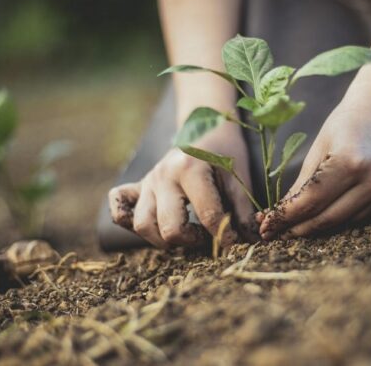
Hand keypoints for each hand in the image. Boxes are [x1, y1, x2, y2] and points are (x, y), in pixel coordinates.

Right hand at [109, 123, 255, 248]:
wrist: (205, 127)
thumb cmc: (225, 152)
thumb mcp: (239, 176)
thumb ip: (242, 209)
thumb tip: (250, 241)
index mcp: (190, 169)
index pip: (207, 216)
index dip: (224, 236)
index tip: (233, 242)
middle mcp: (163, 175)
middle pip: (169, 228)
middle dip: (192, 241)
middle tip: (207, 237)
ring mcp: (148, 181)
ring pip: (142, 225)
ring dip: (163, 239)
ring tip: (185, 234)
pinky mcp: (138, 186)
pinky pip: (119, 209)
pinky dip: (128, 222)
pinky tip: (153, 225)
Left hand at [258, 85, 370, 239]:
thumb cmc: (347, 122)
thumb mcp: (318, 148)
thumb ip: (301, 185)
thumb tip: (279, 216)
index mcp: (349, 162)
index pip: (310, 202)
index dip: (285, 219)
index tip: (266, 229)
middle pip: (327, 219)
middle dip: (298, 229)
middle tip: (277, 233)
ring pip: (345, 222)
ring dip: (319, 226)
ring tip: (297, 225)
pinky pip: (362, 216)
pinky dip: (342, 217)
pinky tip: (328, 211)